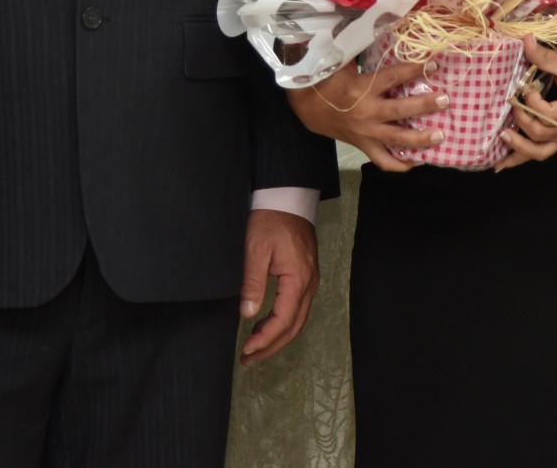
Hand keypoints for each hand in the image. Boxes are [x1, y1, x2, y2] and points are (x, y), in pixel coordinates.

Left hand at [239, 208, 319, 364]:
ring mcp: (310, 280)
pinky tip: (265, 326)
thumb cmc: (270, 219)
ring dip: (277, 338)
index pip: (283, 320)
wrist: (288, 198)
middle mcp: (309, 283)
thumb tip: (248, 314)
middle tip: (248, 359)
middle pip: (294, 327)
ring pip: (297, 320)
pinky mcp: (306, 276)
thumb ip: (252, 282)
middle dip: (271, 346)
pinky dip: (282, 324)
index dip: (265, 339)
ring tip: (253, 348)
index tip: (246, 350)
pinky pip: (298, 309)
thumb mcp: (256, 249)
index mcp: (298, 278)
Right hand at [285, 61, 446, 171]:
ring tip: (440, 136)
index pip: (393, 77)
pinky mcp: (365, 146)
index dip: (415, 70)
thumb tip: (376, 24)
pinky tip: (418, 161)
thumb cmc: (327, 81)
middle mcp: (367, 113)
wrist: (307, 108)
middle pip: (401, 111)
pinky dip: (401, 165)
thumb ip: (361, 49)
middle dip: (425, 105)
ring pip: (397, 140)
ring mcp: (367, 133)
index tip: (433, 63)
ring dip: (421, 140)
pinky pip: (384, 161)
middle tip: (445, 99)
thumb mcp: (342, 62)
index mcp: (362, 88)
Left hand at [497, 38, 556, 169]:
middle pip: (539, 134)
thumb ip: (547, 57)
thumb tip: (525, 40)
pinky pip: (539, 155)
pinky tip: (500, 164)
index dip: (531, 101)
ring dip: (517, 147)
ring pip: (538, 153)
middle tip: (512, 102)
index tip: (528, 86)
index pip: (547, 113)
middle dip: (521, 119)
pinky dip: (519, 160)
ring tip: (501, 136)